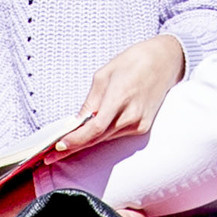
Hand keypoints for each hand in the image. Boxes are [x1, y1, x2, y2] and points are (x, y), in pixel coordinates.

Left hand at [40, 29, 186, 157]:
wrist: (165, 61)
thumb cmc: (133, 61)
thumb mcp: (105, 74)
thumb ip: (91, 101)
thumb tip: (78, 121)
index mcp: (120, 98)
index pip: (95, 128)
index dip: (76, 140)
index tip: (59, 147)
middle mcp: (131, 115)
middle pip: (98, 138)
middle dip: (75, 146)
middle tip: (52, 156)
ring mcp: (139, 124)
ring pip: (106, 138)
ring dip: (86, 143)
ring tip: (64, 148)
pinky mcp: (143, 127)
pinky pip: (117, 135)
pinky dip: (102, 136)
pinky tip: (88, 137)